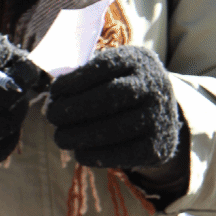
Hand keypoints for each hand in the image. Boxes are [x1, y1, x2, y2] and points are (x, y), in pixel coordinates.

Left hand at [45, 45, 179, 169]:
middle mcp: (155, 85)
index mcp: (138, 60)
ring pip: (116, 127)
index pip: (104, 66)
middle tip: (52, 116)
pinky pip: (125, 153)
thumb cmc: (123, 89)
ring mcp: (159, 116)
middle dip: (76, 107)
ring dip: (81, 134)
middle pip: (111, 95)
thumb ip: (85, 78)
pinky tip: (79, 152)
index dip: (75, 80)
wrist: (164, 115)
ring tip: (60, 138)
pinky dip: (97, 155)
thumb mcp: (112, 72)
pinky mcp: (159, 146)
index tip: (53, 92)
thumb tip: (54, 97)